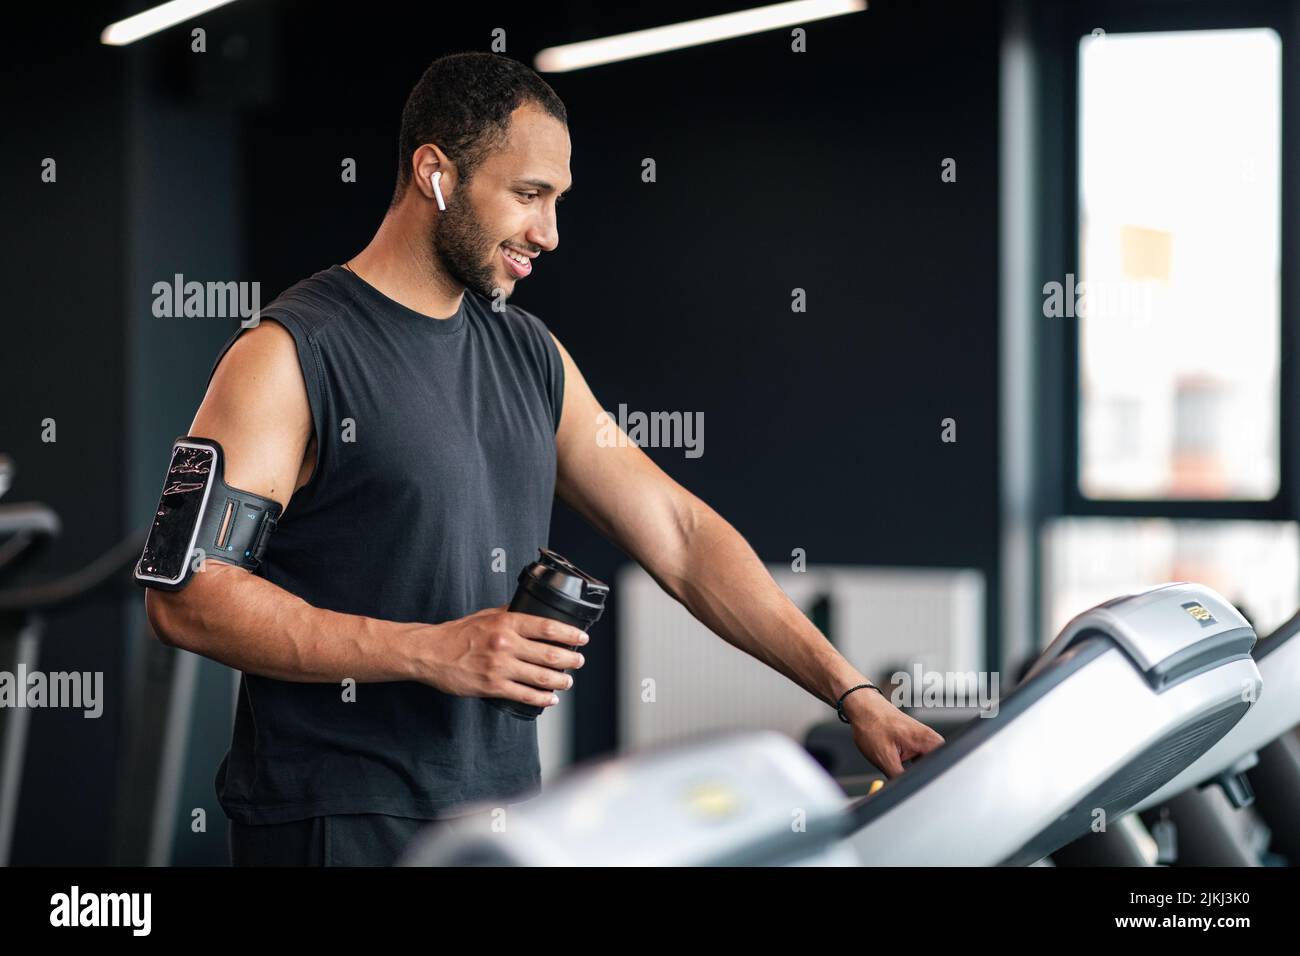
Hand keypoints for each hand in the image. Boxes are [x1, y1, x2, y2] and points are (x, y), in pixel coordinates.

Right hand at [420, 605, 586, 708]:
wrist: (430, 653)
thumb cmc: (457, 634)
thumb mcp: (485, 615)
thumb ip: (509, 613)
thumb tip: (530, 608)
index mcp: (506, 622)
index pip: (547, 627)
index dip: (570, 634)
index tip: (582, 638)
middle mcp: (505, 644)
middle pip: (549, 654)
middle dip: (571, 660)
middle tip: (579, 662)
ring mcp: (499, 667)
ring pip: (541, 677)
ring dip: (560, 680)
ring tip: (567, 681)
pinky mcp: (492, 687)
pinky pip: (525, 695)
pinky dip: (542, 698)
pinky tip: (551, 698)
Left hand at [843, 686, 944, 777]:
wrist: (863, 709)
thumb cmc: (872, 725)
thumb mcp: (884, 758)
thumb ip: (899, 778)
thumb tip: (905, 792)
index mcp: (927, 741)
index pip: (942, 769)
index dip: (930, 782)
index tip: (916, 786)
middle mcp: (930, 739)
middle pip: (934, 768)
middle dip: (919, 776)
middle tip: (901, 773)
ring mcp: (924, 739)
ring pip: (925, 765)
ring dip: (912, 769)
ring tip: (894, 759)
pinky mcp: (917, 741)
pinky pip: (919, 758)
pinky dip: (908, 763)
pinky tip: (894, 757)